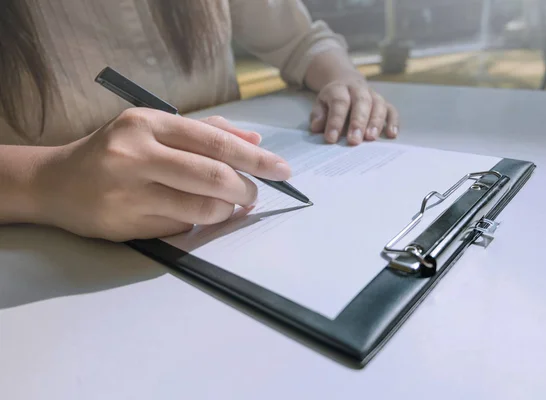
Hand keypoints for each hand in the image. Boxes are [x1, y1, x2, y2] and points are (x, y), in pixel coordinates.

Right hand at [32, 110, 290, 241]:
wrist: (55, 182)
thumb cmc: (114, 151)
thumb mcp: (154, 129)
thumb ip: (205, 132)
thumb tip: (254, 138)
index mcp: (148, 123)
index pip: (215, 141)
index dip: (256, 158)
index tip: (283, 169)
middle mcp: (136, 154)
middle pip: (212, 175)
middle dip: (245, 188)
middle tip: (254, 193)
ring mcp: (128, 192)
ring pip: (200, 208)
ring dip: (225, 211)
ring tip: (227, 206)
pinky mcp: (124, 224)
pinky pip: (180, 228)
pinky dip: (197, 223)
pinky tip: (192, 215)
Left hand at [309, 75, 399, 144]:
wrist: (346, 82)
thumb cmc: (332, 100)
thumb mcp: (320, 104)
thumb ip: (318, 115)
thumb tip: (317, 127)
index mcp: (339, 89)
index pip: (339, 102)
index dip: (335, 121)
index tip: (331, 139)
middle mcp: (359, 89)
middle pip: (361, 102)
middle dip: (358, 122)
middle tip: (354, 140)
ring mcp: (373, 95)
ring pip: (378, 105)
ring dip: (376, 122)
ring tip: (370, 138)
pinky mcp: (384, 103)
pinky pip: (392, 110)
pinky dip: (393, 122)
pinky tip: (392, 135)